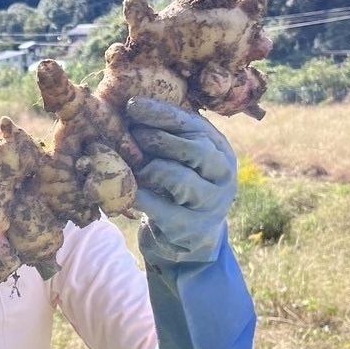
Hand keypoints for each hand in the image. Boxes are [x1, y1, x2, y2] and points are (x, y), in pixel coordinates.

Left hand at [125, 99, 236, 263]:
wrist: (187, 242)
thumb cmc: (177, 191)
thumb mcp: (180, 161)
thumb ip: (167, 138)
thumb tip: (130, 109)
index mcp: (221, 150)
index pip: (195, 125)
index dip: (163, 114)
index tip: (133, 106)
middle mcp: (223, 175)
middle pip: (196, 149)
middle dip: (159, 139)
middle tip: (132, 136)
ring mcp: (211, 203)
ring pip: (180, 178)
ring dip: (150, 169)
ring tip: (133, 168)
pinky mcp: (192, 228)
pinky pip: (161, 208)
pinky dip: (140, 197)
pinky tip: (126, 192)